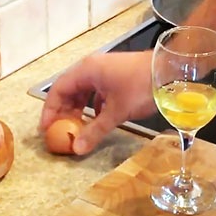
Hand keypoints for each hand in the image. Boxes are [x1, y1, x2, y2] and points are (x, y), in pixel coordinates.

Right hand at [39, 51, 155, 154]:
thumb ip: (95, 130)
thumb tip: (77, 148)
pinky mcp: (117, 76)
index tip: (46, 128)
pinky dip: (93, 106)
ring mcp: (105, 71)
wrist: (169, 71)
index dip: (50, 109)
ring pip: (83, 91)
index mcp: (87, 70)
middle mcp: (92, 67)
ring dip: (79, 109)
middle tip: (61, 131)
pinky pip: (97, 92)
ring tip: (77, 128)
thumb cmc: (141, 86)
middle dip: (64, 111)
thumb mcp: (116, 111)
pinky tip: (97, 120)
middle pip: (69, 90)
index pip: (58, 89)